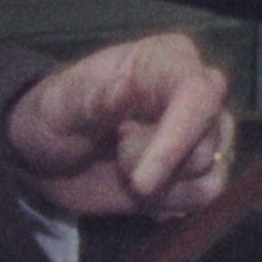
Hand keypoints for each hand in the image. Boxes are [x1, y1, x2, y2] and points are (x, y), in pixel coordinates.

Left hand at [9, 32, 238, 220]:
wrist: (51, 155)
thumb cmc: (55, 116)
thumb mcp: (60, 106)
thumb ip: (90, 98)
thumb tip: (122, 88)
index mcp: (167, 59)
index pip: (198, 95)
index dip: (176, 139)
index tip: (140, 182)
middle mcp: (197, 92)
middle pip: (207, 142)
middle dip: (156, 166)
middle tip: (115, 151)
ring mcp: (203, 132)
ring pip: (210, 173)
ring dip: (161, 186)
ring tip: (123, 166)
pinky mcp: (200, 170)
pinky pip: (206, 196)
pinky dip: (169, 201)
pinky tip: (138, 189)